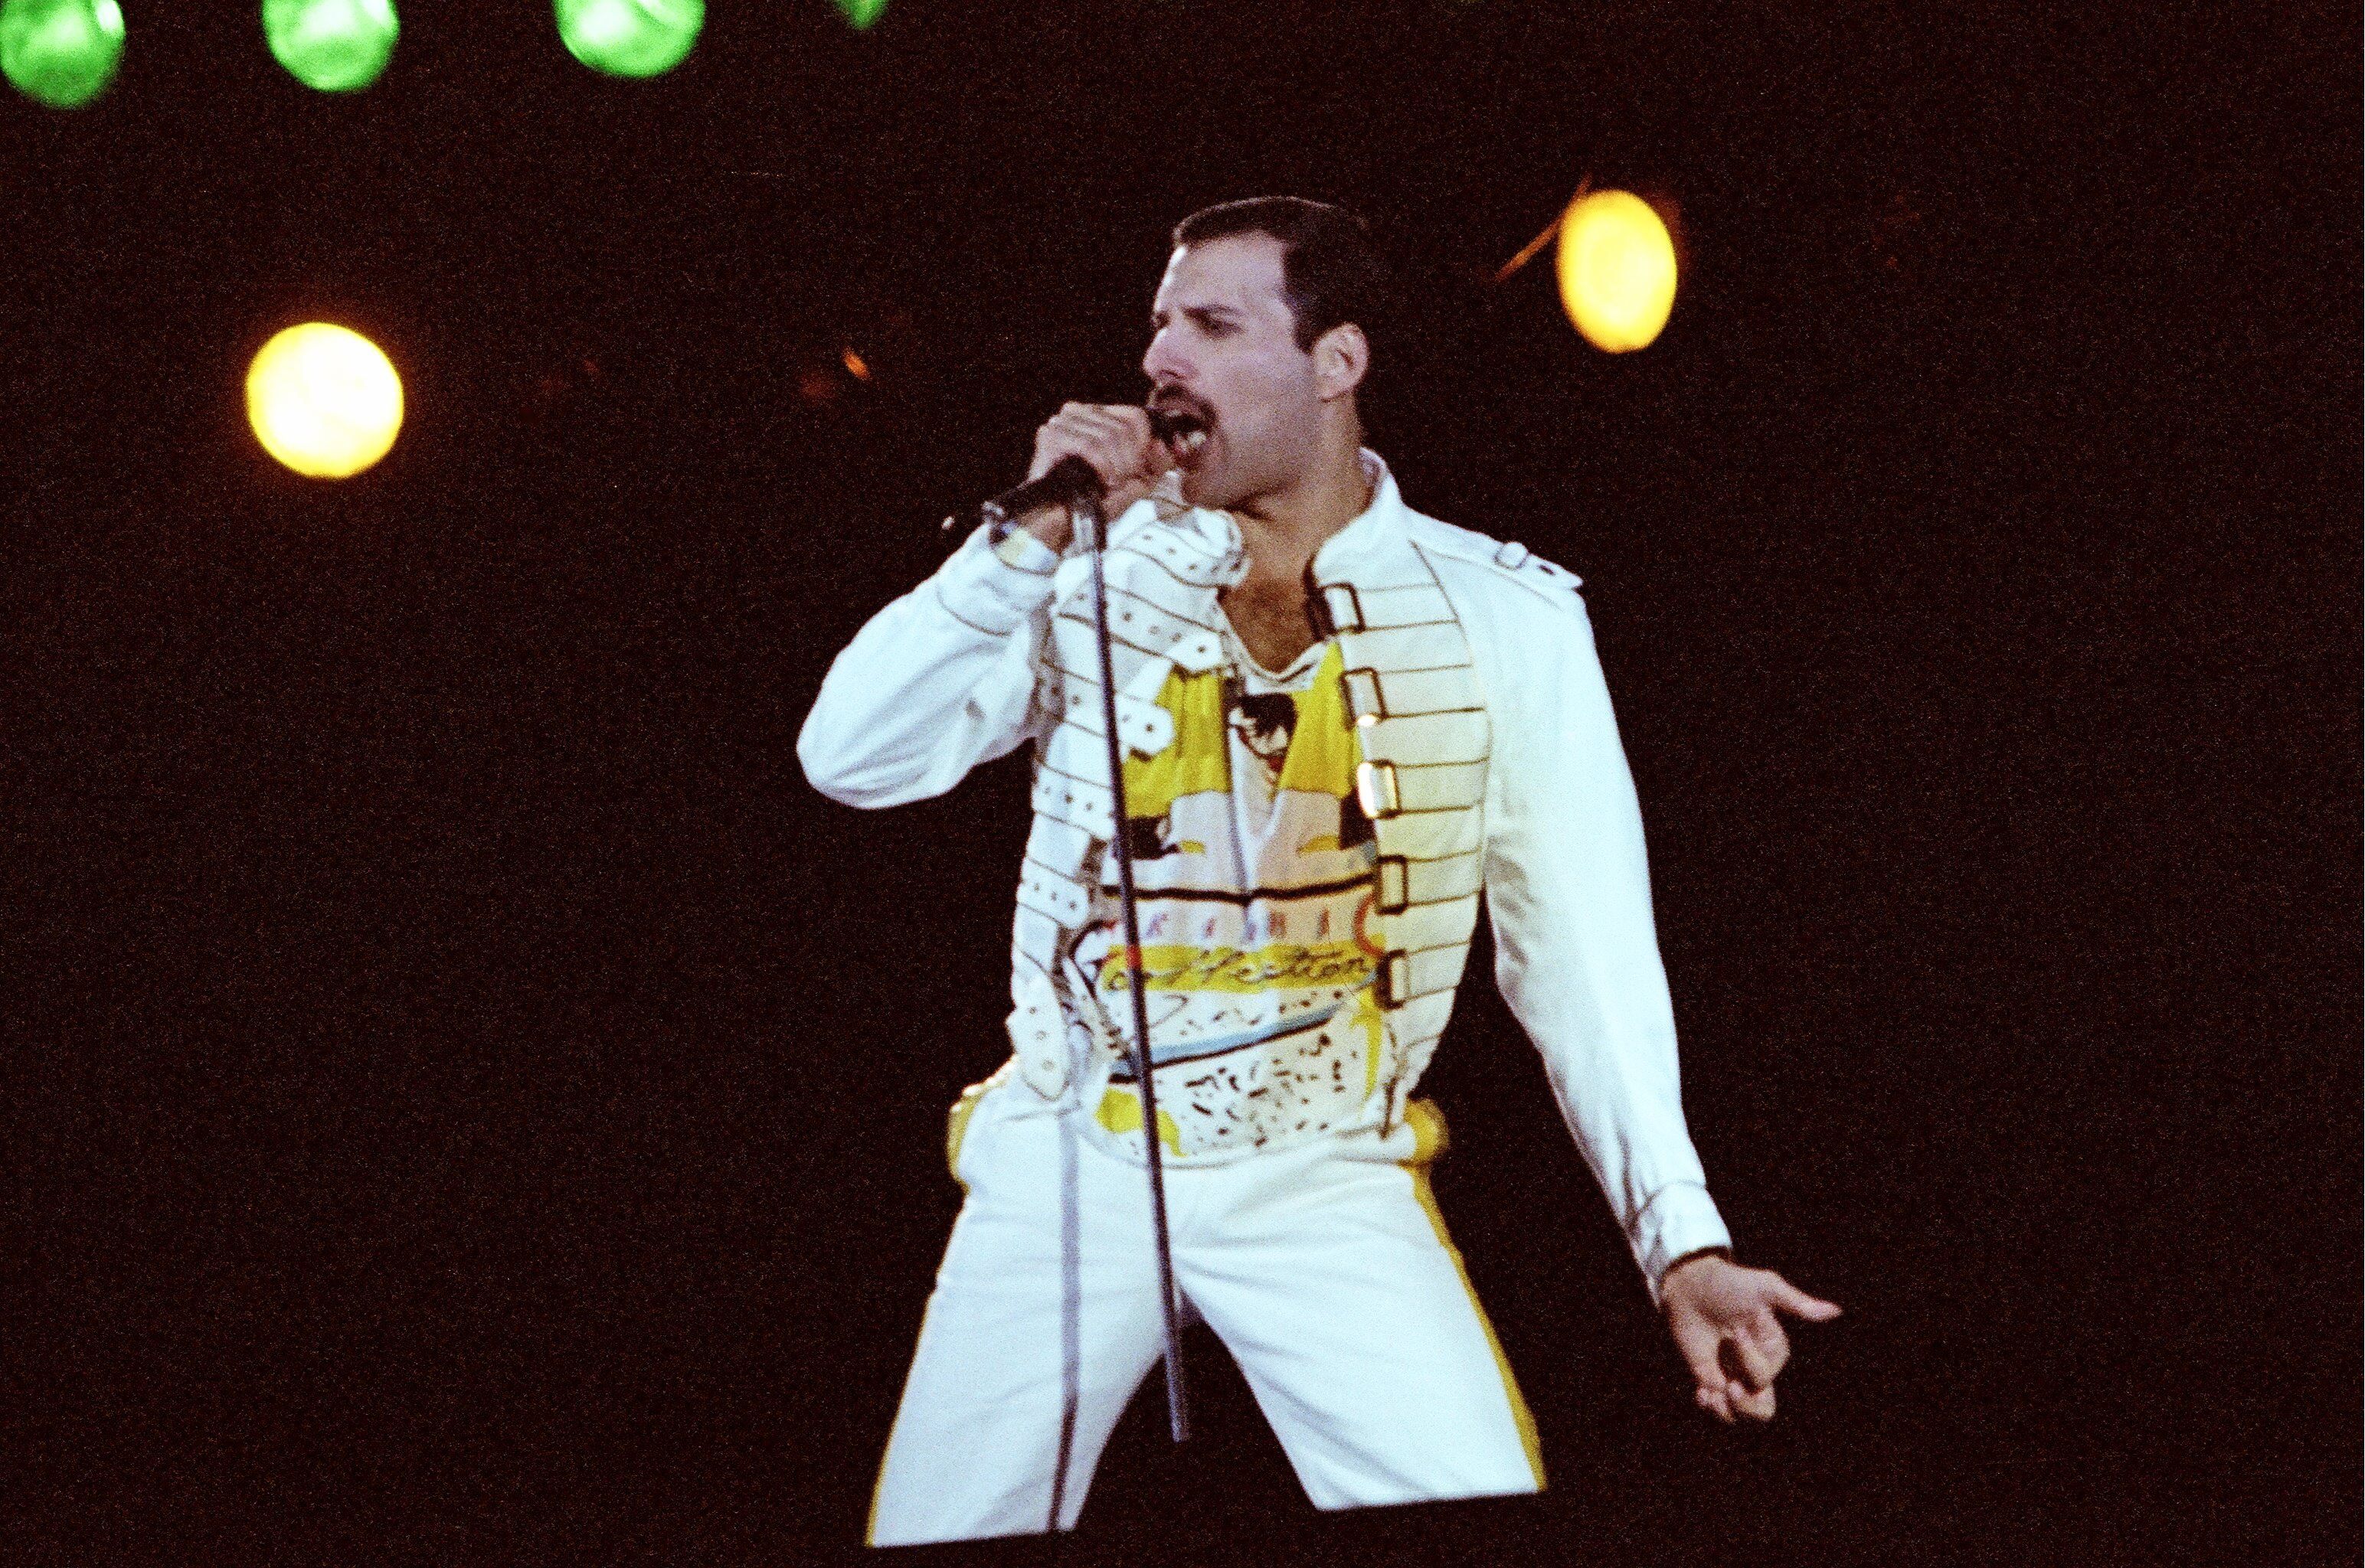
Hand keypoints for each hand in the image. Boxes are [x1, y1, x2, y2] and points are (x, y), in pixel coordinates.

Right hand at [1016, 403, 1169, 548]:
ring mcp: (1062, 421)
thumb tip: (1163, 445)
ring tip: (1107, 483)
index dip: (1145, 445)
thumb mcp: (1137, 479)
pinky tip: (1097, 480)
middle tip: (1118, 481)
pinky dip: (1100, 467)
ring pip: (1109, 436)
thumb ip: (1157, 462)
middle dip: (1129, 461)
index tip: (1139, 469)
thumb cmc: (1094, 499)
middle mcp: (1079, 412)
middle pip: (1124, 428)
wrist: (1063, 521)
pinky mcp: (1051, 435)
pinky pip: (1090, 445)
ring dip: (1115, 468)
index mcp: (1099, 415)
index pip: (1135, 416)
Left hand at [1660, 1253, 1839, 1423]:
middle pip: (1763, 1409)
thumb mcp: (1764, 1288)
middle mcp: (1755, 1368)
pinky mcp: (1709, 1377)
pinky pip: (1716, 1406)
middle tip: (1728, 1387)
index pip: (1767, 1374)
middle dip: (1746, 1406)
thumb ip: (1797, 1303)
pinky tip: (1701, 1392)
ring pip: (1740, 1415)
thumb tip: (1837, 1311)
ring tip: (1710, 1395)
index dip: (1750, 1360)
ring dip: (1727, 1412)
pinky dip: (1709, 1406)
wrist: (1689, 1283)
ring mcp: (1732, 1375)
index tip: (1734, 1331)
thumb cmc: (1729, 1282)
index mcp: (1773, 1352)